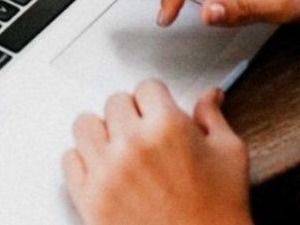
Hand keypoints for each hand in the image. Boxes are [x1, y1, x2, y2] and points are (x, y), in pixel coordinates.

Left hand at [62, 81, 251, 224]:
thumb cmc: (220, 213)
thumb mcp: (230, 156)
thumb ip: (213, 117)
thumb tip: (209, 94)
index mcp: (168, 126)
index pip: (147, 87)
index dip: (156, 101)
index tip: (158, 113)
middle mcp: (133, 143)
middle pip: (115, 102)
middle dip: (131, 115)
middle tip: (144, 136)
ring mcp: (107, 170)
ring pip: (85, 124)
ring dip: (101, 133)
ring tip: (118, 150)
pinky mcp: (90, 199)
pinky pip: (69, 159)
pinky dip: (83, 162)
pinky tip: (104, 172)